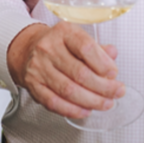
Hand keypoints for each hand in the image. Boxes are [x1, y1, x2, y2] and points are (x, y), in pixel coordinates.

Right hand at [6, 23, 124, 120]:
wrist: (26, 49)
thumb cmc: (57, 45)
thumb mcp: (76, 38)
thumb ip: (96, 48)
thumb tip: (112, 54)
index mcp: (63, 32)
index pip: (86, 47)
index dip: (103, 63)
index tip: (114, 73)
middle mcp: (49, 47)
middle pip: (80, 72)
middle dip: (103, 87)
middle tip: (117, 92)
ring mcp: (39, 67)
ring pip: (69, 90)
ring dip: (91, 101)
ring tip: (106, 103)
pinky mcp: (33, 85)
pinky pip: (54, 102)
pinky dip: (73, 110)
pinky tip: (86, 110)